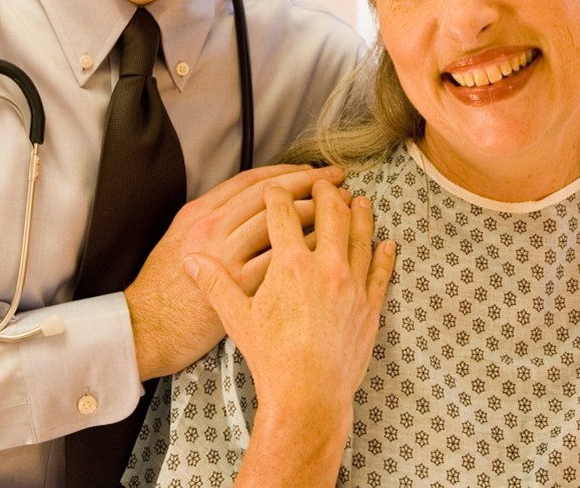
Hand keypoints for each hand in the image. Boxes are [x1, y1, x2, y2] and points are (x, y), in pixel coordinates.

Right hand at [184, 181, 394, 486]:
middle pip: (330, 215)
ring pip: (361, 237)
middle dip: (326, 194)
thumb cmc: (271, 357)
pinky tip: (387, 244)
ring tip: (360, 201)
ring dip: (360, 215)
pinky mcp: (370, 306)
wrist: (307, 395)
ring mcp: (352, 285)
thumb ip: (215, 285)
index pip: (283, 215)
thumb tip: (192, 263)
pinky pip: (381, 273)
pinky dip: (385, 256)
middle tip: (326, 183)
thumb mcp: (237, 318)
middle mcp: (326, 267)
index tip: (276, 188)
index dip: (277, 196)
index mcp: (290, 264)